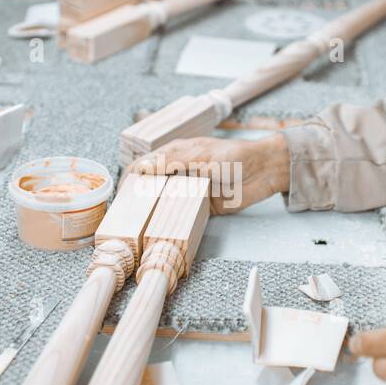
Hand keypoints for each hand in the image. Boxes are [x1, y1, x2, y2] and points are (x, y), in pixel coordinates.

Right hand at [130, 134, 289, 214]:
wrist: (265, 171)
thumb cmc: (234, 156)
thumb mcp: (201, 156)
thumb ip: (172, 162)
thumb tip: (142, 167)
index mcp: (176, 154)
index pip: (145, 165)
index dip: (130, 178)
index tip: (120, 194)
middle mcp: (179, 172)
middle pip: (152, 185)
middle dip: (138, 198)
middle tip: (126, 215)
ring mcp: (190, 190)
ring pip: (165, 202)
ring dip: (154, 211)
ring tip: (140, 226)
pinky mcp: (202, 206)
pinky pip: (183, 215)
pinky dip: (173, 221)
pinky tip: (164, 230)